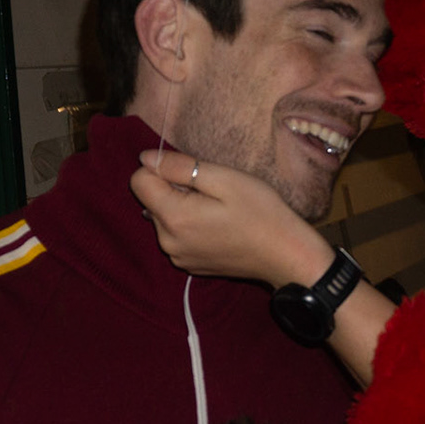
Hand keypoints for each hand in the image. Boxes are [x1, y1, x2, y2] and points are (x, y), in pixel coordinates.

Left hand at [132, 150, 332, 288]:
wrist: (286, 255)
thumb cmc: (261, 212)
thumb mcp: (224, 179)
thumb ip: (180, 167)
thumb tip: (146, 158)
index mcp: (174, 217)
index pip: (138, 181)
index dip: (163, 168)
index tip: (193, 173)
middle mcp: (167, 241)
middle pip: (151, 200)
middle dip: (175, 189)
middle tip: (213, 192)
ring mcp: (177, 256)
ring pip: (163, 217)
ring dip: (183, 207)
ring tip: (218, 210)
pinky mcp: (189, 264)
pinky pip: (177, 235)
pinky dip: (191, 225)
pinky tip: (219, 226)